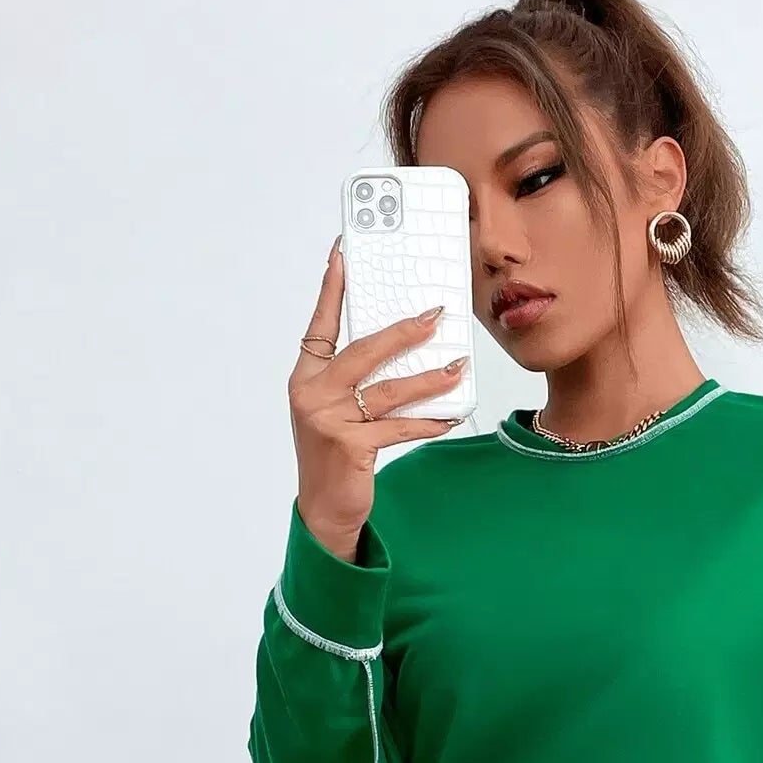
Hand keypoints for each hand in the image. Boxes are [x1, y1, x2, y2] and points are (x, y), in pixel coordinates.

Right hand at [287, 235, 470, 548]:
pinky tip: (450, 417)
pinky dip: (428, 422)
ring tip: (457, 369)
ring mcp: (329, 420)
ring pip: (389, 390)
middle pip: (364, 350)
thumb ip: (352, 379)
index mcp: (305, 377)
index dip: (333, 289)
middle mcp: (312, 394)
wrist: (323, 509)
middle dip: (403, 331)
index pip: (322, 324)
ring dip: (428, 379)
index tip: (344, 253)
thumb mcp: (332, 410)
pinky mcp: (351, 446)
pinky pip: (400, 427)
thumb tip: (399, 345)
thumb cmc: (332, 455)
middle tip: (435, 316)